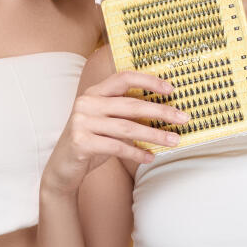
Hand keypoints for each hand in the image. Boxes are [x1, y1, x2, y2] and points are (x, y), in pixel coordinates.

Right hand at [42, 71, 188, 195]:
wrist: (62, 168)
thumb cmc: (92, 142)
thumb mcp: (107, 123)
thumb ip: (126, 113)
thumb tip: (164, 111)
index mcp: (94, 92)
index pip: (124, 78)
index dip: (148, 80)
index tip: (171, 89)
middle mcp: (86, 102)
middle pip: (131, 104)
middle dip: (161, 112)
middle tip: (183, 118)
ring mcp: (81, 121)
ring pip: (127, 127)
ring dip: (155, 135)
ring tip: (174, 141)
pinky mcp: (81, 142)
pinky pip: (116, 146)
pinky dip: (136, 152)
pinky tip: (150, 157)